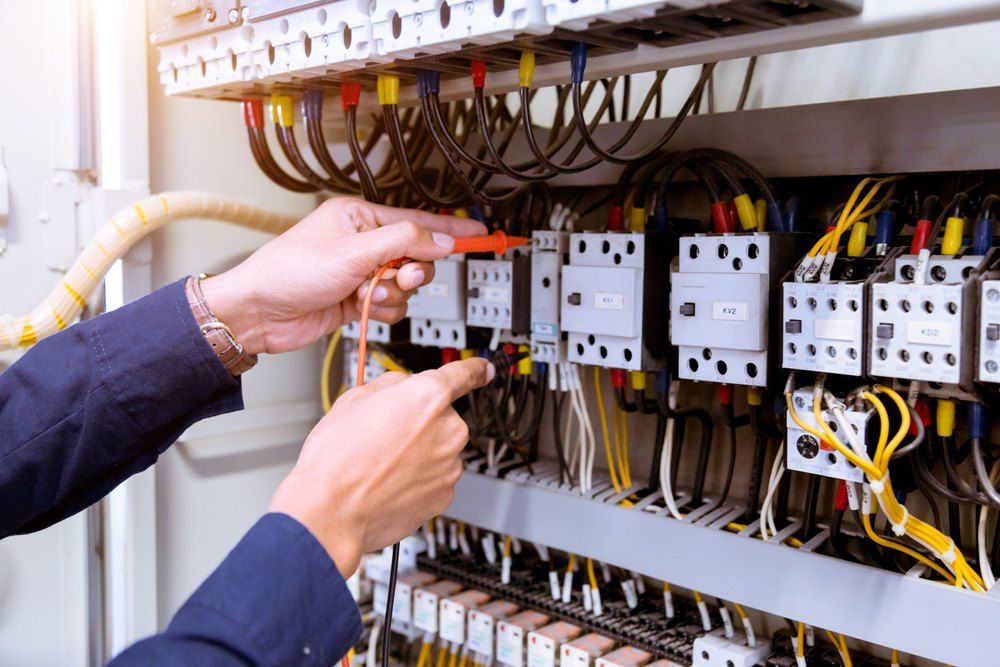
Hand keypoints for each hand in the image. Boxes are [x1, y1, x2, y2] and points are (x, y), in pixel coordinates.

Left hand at [199, 198, 485, 354]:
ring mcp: (361, 274)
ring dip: (390, 296)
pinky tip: (359, 310)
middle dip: (410, 273)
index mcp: (360, 217)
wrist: (259, 313)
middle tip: (397, 277)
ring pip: (406, 286)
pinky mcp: (357, 300)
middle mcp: (363, 243)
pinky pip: (391, 306)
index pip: (417, 219)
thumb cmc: (288, 272)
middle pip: (417, 256)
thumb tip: (440, 238)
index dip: (450, 228)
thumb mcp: (353, 251)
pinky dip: (381, 312)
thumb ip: (403, 242)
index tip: (480, 233)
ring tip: (364, 296)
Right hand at [268, 357, 492, 576]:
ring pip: (439, 449)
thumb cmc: (337, 458)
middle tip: (385, 434)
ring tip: (381, 463)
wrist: (331, 510)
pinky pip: (435, 478)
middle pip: (442, 417)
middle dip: (419, 422)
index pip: (464, 373)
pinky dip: (418, 479)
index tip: (483, 369)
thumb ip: (391, 384)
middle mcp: (448, 429)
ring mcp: (449, 465)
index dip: (475, 368)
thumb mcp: (355, 398)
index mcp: (429, 396)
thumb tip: (402, 388)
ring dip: (418, 453)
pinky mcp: (444, 495)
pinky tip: (389, 482)